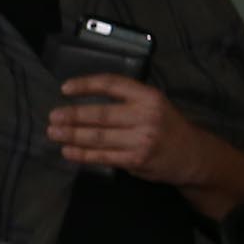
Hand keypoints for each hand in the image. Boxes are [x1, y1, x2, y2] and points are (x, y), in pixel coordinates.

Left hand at [45, 77, 217, 186]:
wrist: (191, 154)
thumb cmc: (165, 126)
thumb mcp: (153, 104)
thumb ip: (126, 100)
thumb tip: (82, 101)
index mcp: (148, 96)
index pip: (112, 84)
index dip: (86, 85)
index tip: (65, 88)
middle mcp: (146, 116)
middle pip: (101, 114)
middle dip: (73, 116)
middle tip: (53, 116)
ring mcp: (141, 139)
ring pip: (99, 137)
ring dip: (72, 135)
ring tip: (54, 132)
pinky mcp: (136, 159)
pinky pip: (103, 156)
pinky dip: (82, 155)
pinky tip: (68, 151)